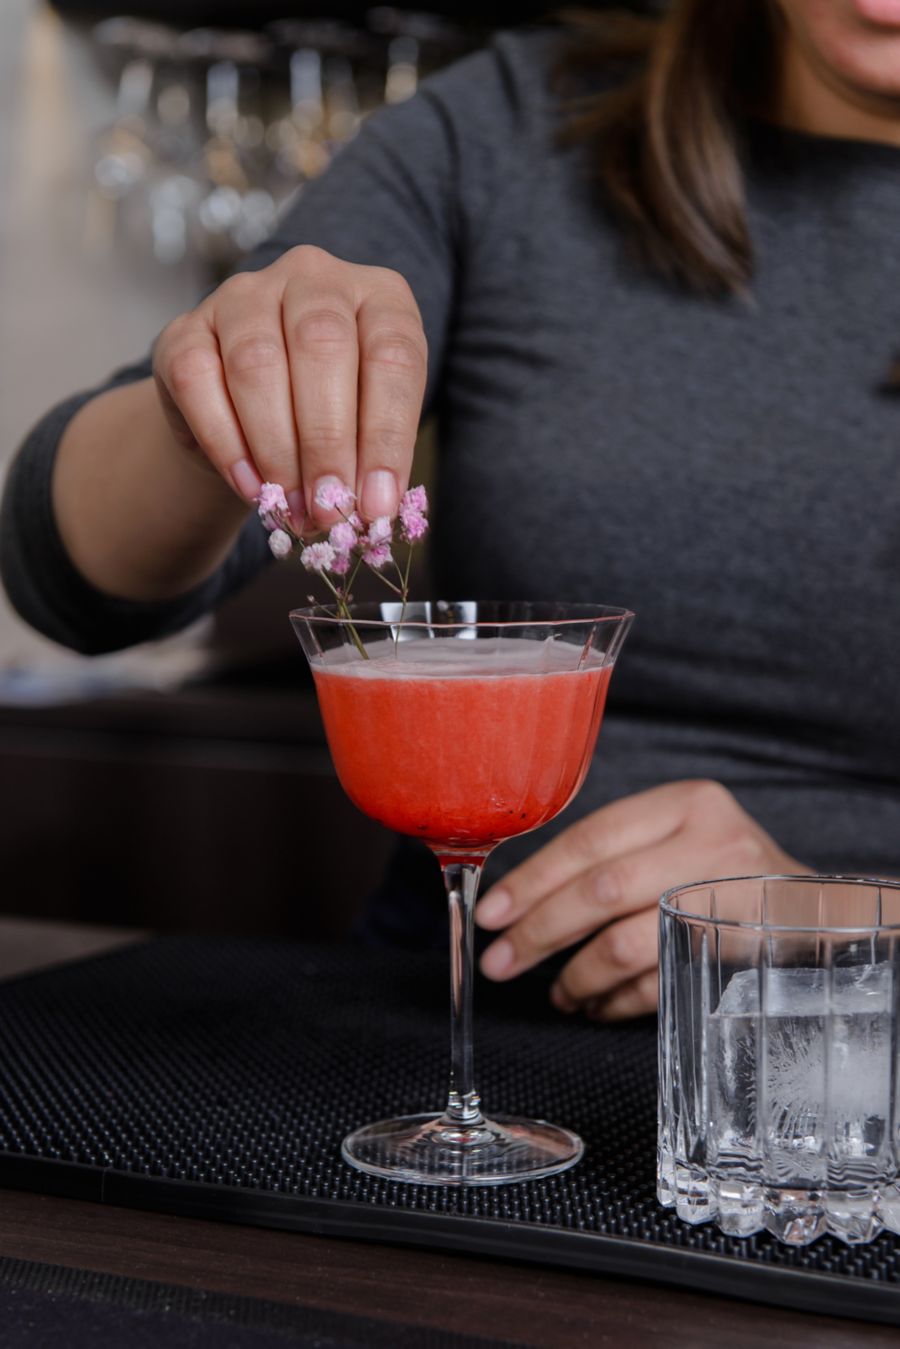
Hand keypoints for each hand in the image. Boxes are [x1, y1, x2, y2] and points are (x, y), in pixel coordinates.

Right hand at [152, 245, 427, 528]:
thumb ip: (372, 460)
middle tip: (328, 506)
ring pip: (256, 362)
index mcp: (378, 296)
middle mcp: (313, 278)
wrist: (250, 419)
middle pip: (321, 346)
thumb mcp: (366, 428)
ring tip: (290, 506)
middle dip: (327, 440)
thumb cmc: (327, 418)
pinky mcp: (186, 328)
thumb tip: (373, 509)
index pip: (393, 355)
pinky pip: (196, 379)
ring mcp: (245, 295)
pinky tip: (249, 485)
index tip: (379, 503)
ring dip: (276, 447)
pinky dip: (225, 442)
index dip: (388, 434)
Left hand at [475, 780, 802, 1020]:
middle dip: (541, 932)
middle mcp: (712, 841)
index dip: (533, 880)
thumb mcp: (677, 836)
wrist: (816, 910)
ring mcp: (731, 897)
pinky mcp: (741, 951)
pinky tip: (597, 1004)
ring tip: (556, 992)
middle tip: (502, 961)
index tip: (492, 913)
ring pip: (627, 943)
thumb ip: (613, 854)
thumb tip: (518, 901)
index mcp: (685, 802)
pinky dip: (618, 1000)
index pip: (590, 838)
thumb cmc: (722, 870)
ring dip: (577, 975)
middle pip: (603, 890)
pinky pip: (659, 983)